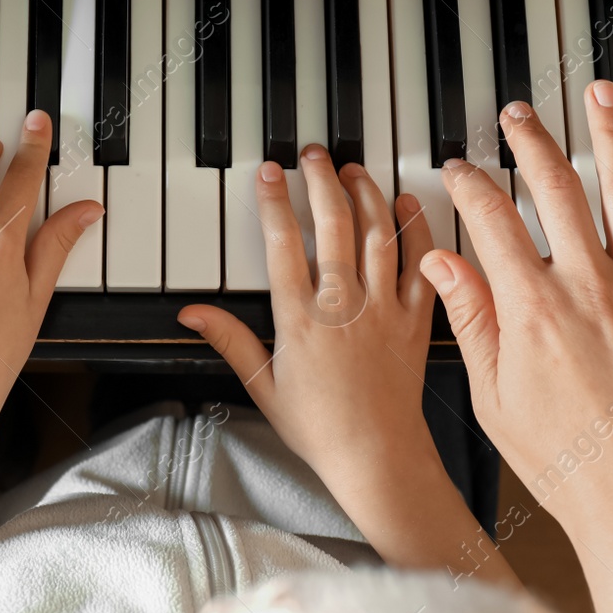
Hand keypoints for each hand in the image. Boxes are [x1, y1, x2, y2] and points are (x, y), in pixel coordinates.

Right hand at [177, 146, 511, 583]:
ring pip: (377, 233)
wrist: (378, 457)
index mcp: (301, 320)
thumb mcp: (262, 385)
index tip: (270, 172)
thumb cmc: (320, 428)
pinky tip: (404, 202)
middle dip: (320, 180)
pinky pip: (420, 263)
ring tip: (351, 169)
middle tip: (312, 155)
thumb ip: (229, 340)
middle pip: (333, 224)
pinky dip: (415, 227)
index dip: (274, 201)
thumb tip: (191, 313)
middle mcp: (343, 306)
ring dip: (365, 193)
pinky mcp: (415, 318)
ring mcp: (383, 309)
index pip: (283, 243)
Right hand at [426, 81, 612, 612]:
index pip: (491, 219)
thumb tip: (440, 262)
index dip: (470, 183)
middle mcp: (589, 287)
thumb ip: (471, 321)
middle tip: (518, 114)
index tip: (460, 168)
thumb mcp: (495, 397)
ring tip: (600, 95)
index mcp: (532, 309)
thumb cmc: (570, 464)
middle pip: (555, 188)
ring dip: (611, 137)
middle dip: (531, 141)